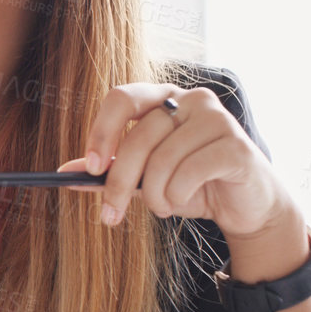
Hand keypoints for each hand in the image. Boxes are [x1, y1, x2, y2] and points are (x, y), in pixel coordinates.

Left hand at [58, 82, 292, 238]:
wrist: (245, 205)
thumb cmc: (191, 184)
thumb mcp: (144, 178)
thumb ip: (109, 171)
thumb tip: (65, 174)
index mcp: (162, 97)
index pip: (121, 97)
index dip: (102, 131)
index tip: (94, 167)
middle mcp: (190, 99)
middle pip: (139, 137)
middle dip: (119, 183)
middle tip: (110, 214)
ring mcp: (216, 118)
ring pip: (163, 160)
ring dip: (154, 195)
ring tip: (162, 206)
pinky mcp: (237, 144)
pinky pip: (190, 172)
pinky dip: (178, 196)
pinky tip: (182, 201)